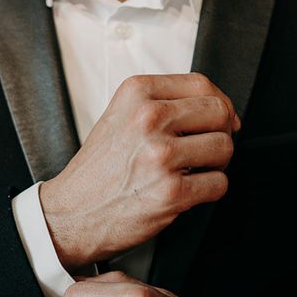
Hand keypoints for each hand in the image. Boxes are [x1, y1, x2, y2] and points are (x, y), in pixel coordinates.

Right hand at [39, 73, 240, 269]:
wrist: (70, 214)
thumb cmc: (99, 168)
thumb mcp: (121, 116)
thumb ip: (165, 104)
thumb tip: (225, 112)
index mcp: (137, 93)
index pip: (200, 83)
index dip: (218, 101)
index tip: (218, 119)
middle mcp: (148, 119)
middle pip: (219, 112)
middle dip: (221, 131)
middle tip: (205, 148)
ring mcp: (160, 156)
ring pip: (224, 147)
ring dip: (216, 163)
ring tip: (193, 170)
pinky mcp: (171, 192)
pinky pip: (219, 183)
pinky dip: (210, 190)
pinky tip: (187, 191)